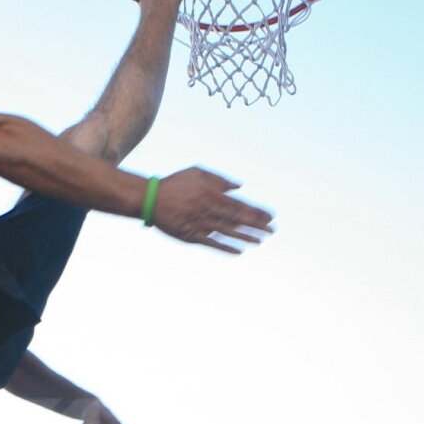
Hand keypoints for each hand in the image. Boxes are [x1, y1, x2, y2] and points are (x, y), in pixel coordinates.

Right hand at [150, 169, 273, 254]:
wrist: (151, 198)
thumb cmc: (176, 183)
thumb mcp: (198, 172)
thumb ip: (220, 180)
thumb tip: (239, 186)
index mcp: (213, 194)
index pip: (240, 204)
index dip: (257, 211)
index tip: (271, 216)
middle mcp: (209, 210)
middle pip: (237, 219)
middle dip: (256, 225)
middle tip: (272, 230)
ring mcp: (200, 224)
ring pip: (228, 232)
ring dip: (245, 237)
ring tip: (260, 241)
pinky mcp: (191, 235)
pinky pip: (212, 243)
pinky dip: (225, 248)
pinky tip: (238, 251)